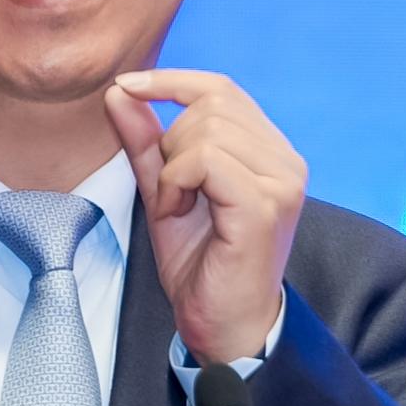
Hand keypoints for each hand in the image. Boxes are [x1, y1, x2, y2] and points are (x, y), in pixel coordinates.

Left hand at [103, 69, 302, 364]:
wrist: (224, 325)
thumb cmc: (201, 265)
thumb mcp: (164, 191)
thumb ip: (146, 141)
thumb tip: (119, 91)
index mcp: (270, 152)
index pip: (222, 89)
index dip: (172, 80)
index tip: (127, 86)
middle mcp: (286, 161)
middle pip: (213, 105)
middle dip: (171, 141)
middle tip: (170, 192)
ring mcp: (281, 182)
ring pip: (208, 129)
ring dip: (173, 167)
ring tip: (178, 207)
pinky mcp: (265, 205)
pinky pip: (207, 159)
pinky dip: (178, 180)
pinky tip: (179, 211)